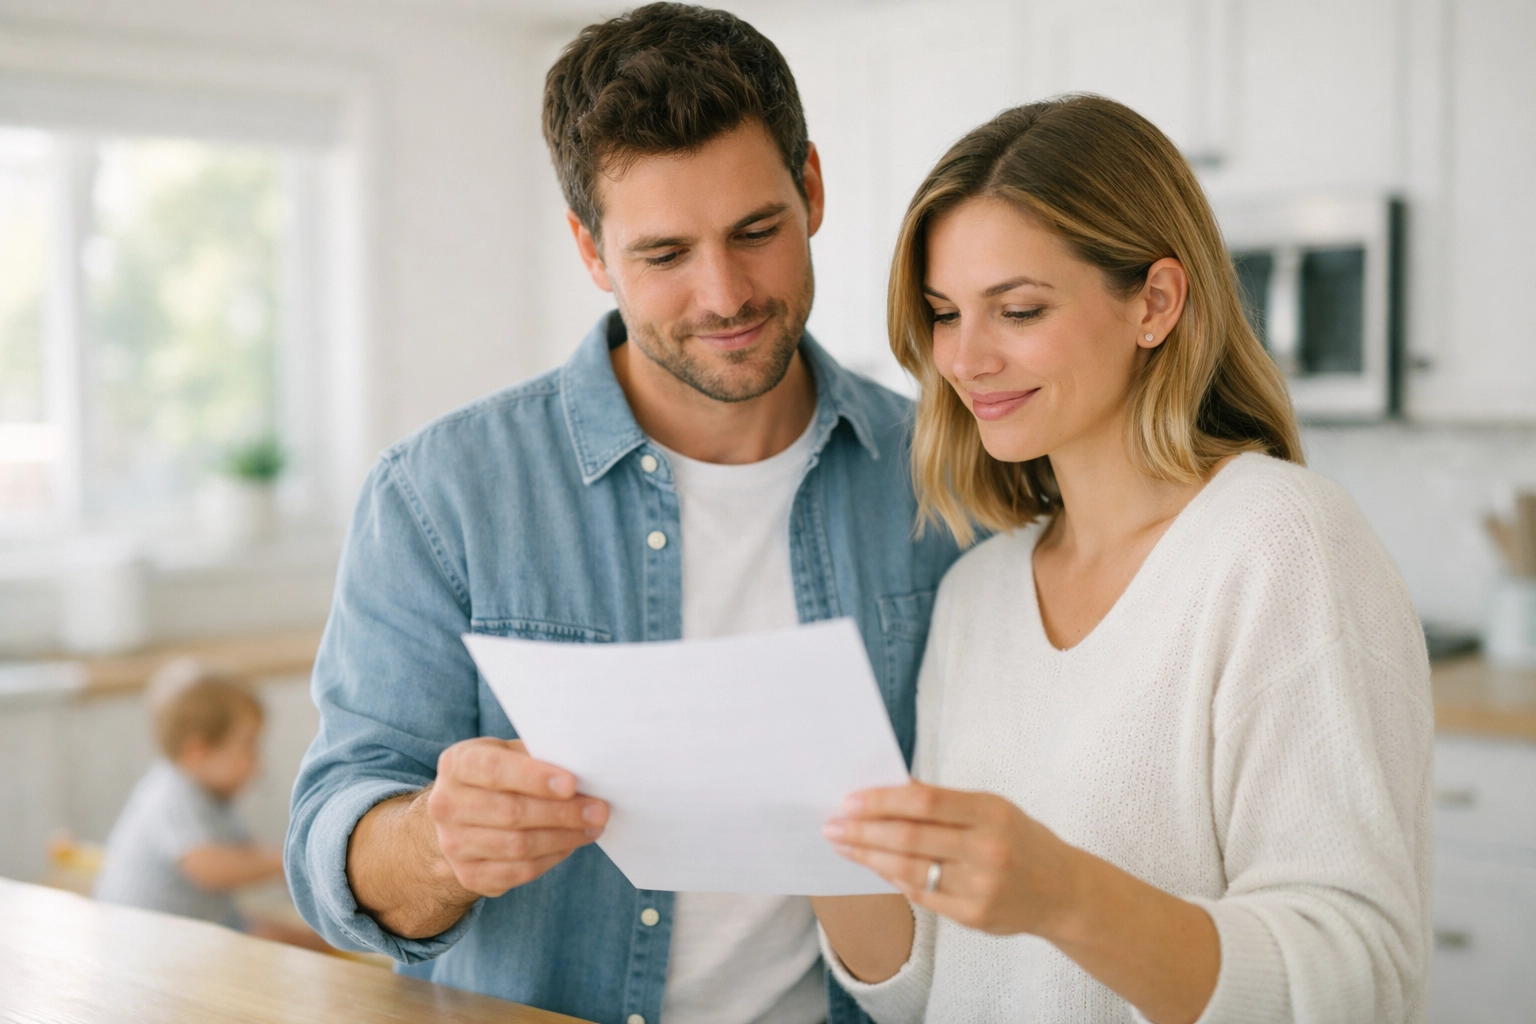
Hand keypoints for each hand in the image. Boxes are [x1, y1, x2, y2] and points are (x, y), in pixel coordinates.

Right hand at [425, 737, 608, 897]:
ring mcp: (453, 844)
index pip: (494, 770)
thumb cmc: (500, 776)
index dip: (534, 778)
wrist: (462, 815)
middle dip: (562, 813)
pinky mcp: (468, 875)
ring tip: (593, 827)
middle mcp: (445, 804)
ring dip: (563, 838)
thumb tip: (586, 766)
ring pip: (517, 846)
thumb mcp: (510, 753)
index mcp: (456, 764)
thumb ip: (538, 756)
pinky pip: (518, 872)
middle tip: (599, 810)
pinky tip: (570, 844)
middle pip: (510, 813)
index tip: (572, 784)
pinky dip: (552, 859)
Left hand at [824, 782, 1079, 937]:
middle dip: (863, 831)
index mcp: (991, 813)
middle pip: (910, 838)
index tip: (849, 799)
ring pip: (909, 871)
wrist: (1064, 891)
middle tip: (831, 825)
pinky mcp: (973, 916)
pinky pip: (921, 895)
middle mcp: (987, 850)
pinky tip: (873, 866)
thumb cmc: (1020, 839)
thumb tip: (889, 786)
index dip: (882, 799)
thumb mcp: (992, 808)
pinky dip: (892, 878)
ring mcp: (980, 887)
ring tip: (843, 845)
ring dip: (868, 857)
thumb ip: (943, 801)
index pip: (925, 800)